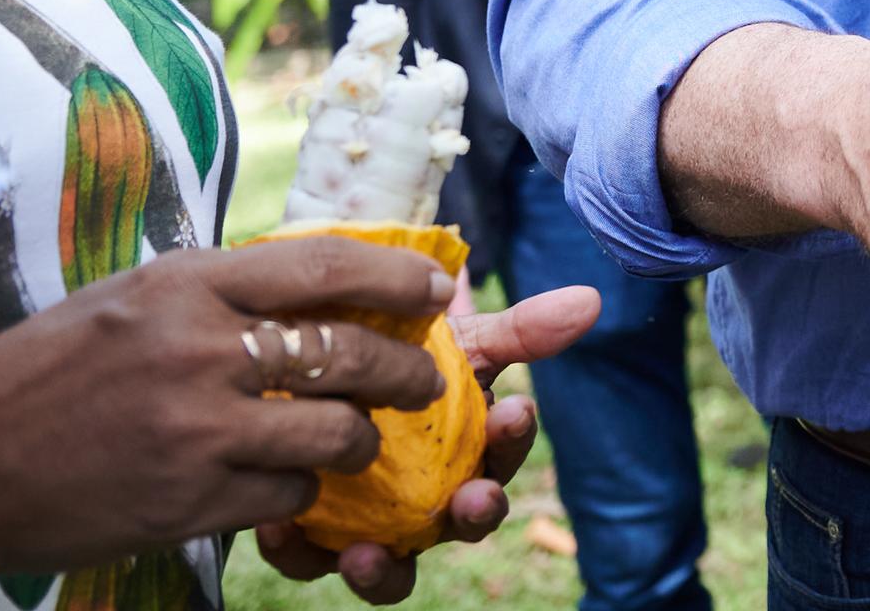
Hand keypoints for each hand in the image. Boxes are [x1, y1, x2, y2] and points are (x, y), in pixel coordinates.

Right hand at [0, 235, 456, 577]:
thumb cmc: (38, 374)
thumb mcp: (127, 300)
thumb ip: (214, 292)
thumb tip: (312, 284)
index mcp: (183, 284)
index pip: (322, 265)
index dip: (395, 275)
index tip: (435, 288)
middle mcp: (197, 349)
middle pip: (347, 353)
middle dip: (407, 371)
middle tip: (426, 382)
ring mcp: (195, 429)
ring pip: (334, 433)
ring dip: (357, 441)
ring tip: (353, 440)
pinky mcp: (188, 501)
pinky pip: (288, 496)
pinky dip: (298, 493)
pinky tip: (279, 486)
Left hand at [253, 279, 604, 600]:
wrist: (324, 361)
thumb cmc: (400, 355)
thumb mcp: (453, 338)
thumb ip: (518, 328)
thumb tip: (590, 300)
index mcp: (469, 457)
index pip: (503, 457)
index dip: (512, 440)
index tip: (514, 410)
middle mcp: (429, 503)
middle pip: (462, 525)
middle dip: (475, 516)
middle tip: (475, 500)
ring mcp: (374, 525)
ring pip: (389, 567)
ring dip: (383, 569)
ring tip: (365, 553)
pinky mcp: (311, 538)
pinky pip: (307, 559)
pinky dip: (295, 550)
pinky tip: (280, 527)